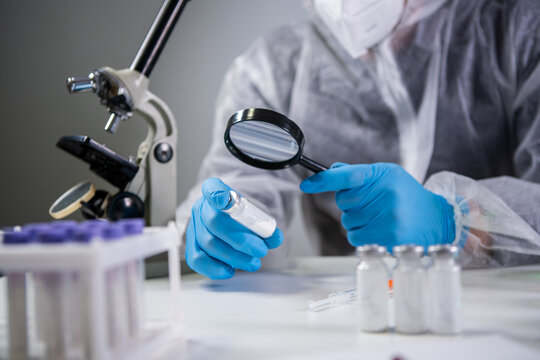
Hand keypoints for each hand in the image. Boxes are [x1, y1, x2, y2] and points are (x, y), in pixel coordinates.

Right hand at [186, 177, 282, 278]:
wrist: (228, 221)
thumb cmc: (241, 216)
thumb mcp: (254, 214)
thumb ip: (265, 225)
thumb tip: (275, 237)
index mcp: (216, 190)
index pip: (213, 188)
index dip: (217, 194)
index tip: (226, 199)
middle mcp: (201, 206)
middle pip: (214, 222)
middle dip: (240, 240)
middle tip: (260, 250)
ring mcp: (193, 225)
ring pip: (207, 243)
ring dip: (233, 257)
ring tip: (253, 263)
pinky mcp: (191, 244)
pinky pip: (196, 259)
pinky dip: (214, 268)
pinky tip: (230, 270)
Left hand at [300, 163, 454, 250]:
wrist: (437, 219)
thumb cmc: (408, 195)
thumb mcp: (388, 176)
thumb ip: (360, 173)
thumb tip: (332, 171)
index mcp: (383, 175)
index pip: (347, 175)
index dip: (323, 180)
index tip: (306, 185)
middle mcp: (385, 195)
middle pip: (343, 201)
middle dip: (350, 203)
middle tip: (371, 203)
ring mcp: (387, 218)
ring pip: (347, 222)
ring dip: (356, 221)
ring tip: (379, 217)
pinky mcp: (387, 238)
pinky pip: (355, 238)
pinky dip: (361, 235)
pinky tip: (378, 229)